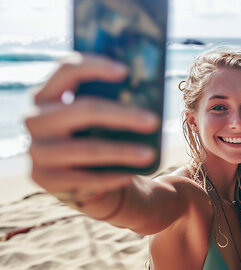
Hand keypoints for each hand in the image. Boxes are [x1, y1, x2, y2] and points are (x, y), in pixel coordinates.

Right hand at [25, 53, 158, 200]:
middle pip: (84, 109)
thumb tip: (148, 94)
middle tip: (153, 121)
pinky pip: (84, 178)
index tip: (125, 71)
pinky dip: (110, 176)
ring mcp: (38, 151)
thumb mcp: (94, 118)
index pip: (66, 70)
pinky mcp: (44, 179)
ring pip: (87, 148)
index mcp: (46, 94)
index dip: (95, 66)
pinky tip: (130, 174)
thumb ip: (108, 101)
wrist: (76, 178)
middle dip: (122, 115)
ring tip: (149, 154)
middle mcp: (35, 119)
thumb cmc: (92, 137)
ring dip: (122, 152)